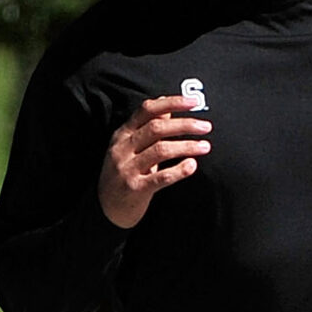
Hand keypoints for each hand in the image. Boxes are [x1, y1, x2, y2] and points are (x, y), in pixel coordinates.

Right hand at [98, 94, 212, 228]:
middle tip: (206, 127)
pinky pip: (160, 177)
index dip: (172, 102)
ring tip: (205, 146)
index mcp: (122, 134)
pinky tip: (192, 166)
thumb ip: (148, 126)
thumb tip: (166, 102)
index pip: (147, 110)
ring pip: (160, 150)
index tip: (194, 102)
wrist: (105, 209)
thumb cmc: (124, 174)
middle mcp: (122, 149)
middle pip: (156, 128)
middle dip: (184, 125)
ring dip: (186, 146)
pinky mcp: (134, 189)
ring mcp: (127, 169)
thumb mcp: (130, 147)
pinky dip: (179, 170)